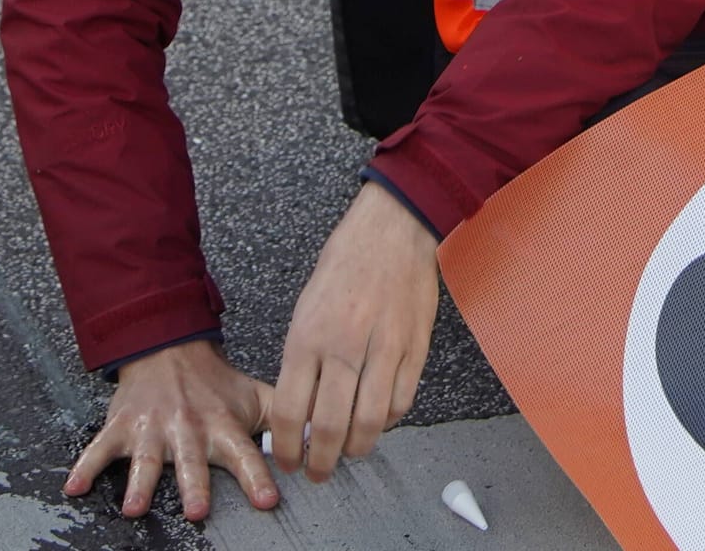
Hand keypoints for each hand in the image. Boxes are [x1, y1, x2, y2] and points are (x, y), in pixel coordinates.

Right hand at [64, 339, 278, 520]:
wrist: (169, 350)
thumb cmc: (216, 384)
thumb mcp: (256, 397)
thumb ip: (290, 418)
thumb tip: (328, 434)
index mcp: (223, 427)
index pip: (246, 455)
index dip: (257, 478)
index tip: (268, 500)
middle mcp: (189, 430)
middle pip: (193, 463)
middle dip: (195, 486)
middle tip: (198, 511)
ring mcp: (153, 429)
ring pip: (147, 460)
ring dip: (141, 484)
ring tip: (136, 508)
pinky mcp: (122, 428)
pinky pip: (100, 449)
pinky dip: (86, 467)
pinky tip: (74, 488)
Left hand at [269, 180, 439, 481]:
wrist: (393, 231)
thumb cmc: (345, 266)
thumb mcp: (305, 309)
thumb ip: (302, 359)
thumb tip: (301, 408)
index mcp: (308, 337)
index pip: (291, 411)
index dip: (288, 447)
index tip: (289, 460)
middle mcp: (344, 347)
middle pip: (330, 426)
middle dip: (320, 462)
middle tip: (318, 472)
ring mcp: (384, 349)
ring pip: (369, 422)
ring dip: (356, 449)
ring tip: (349, 454)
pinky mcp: (415, 348)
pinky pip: (401, 401)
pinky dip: (388, 421)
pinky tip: (378, 421)